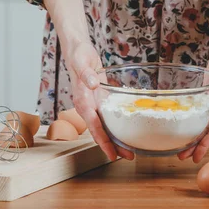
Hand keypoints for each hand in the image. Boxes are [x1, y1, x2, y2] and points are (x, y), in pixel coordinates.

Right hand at [64, 41, 134, 161]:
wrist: (77, 51)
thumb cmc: (78, 55)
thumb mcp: (82, 62)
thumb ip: (86, 73)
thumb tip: (92, 84)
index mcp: (82, 102)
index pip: (94, 126)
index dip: (103, 141)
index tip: (112, 153)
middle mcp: (87, 107)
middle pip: (100, 132)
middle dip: (113, 146)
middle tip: (129, 156)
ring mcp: (93, 105)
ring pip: (105, 127)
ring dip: (116, 139)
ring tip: (130, 150)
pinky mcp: (100, 100)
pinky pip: (108, 117)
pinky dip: (117, 126)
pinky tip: (127, 131)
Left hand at [177, 39, 208, 162]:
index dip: (206, 144)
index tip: (196, 156)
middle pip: (208, 132)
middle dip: (196, 146)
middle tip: (182, 157)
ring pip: (203, 125)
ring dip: (193, 137)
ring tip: (181, 149)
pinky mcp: (208, 97)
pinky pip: (200, 114)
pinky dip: (192, 123)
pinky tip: (183, 127)